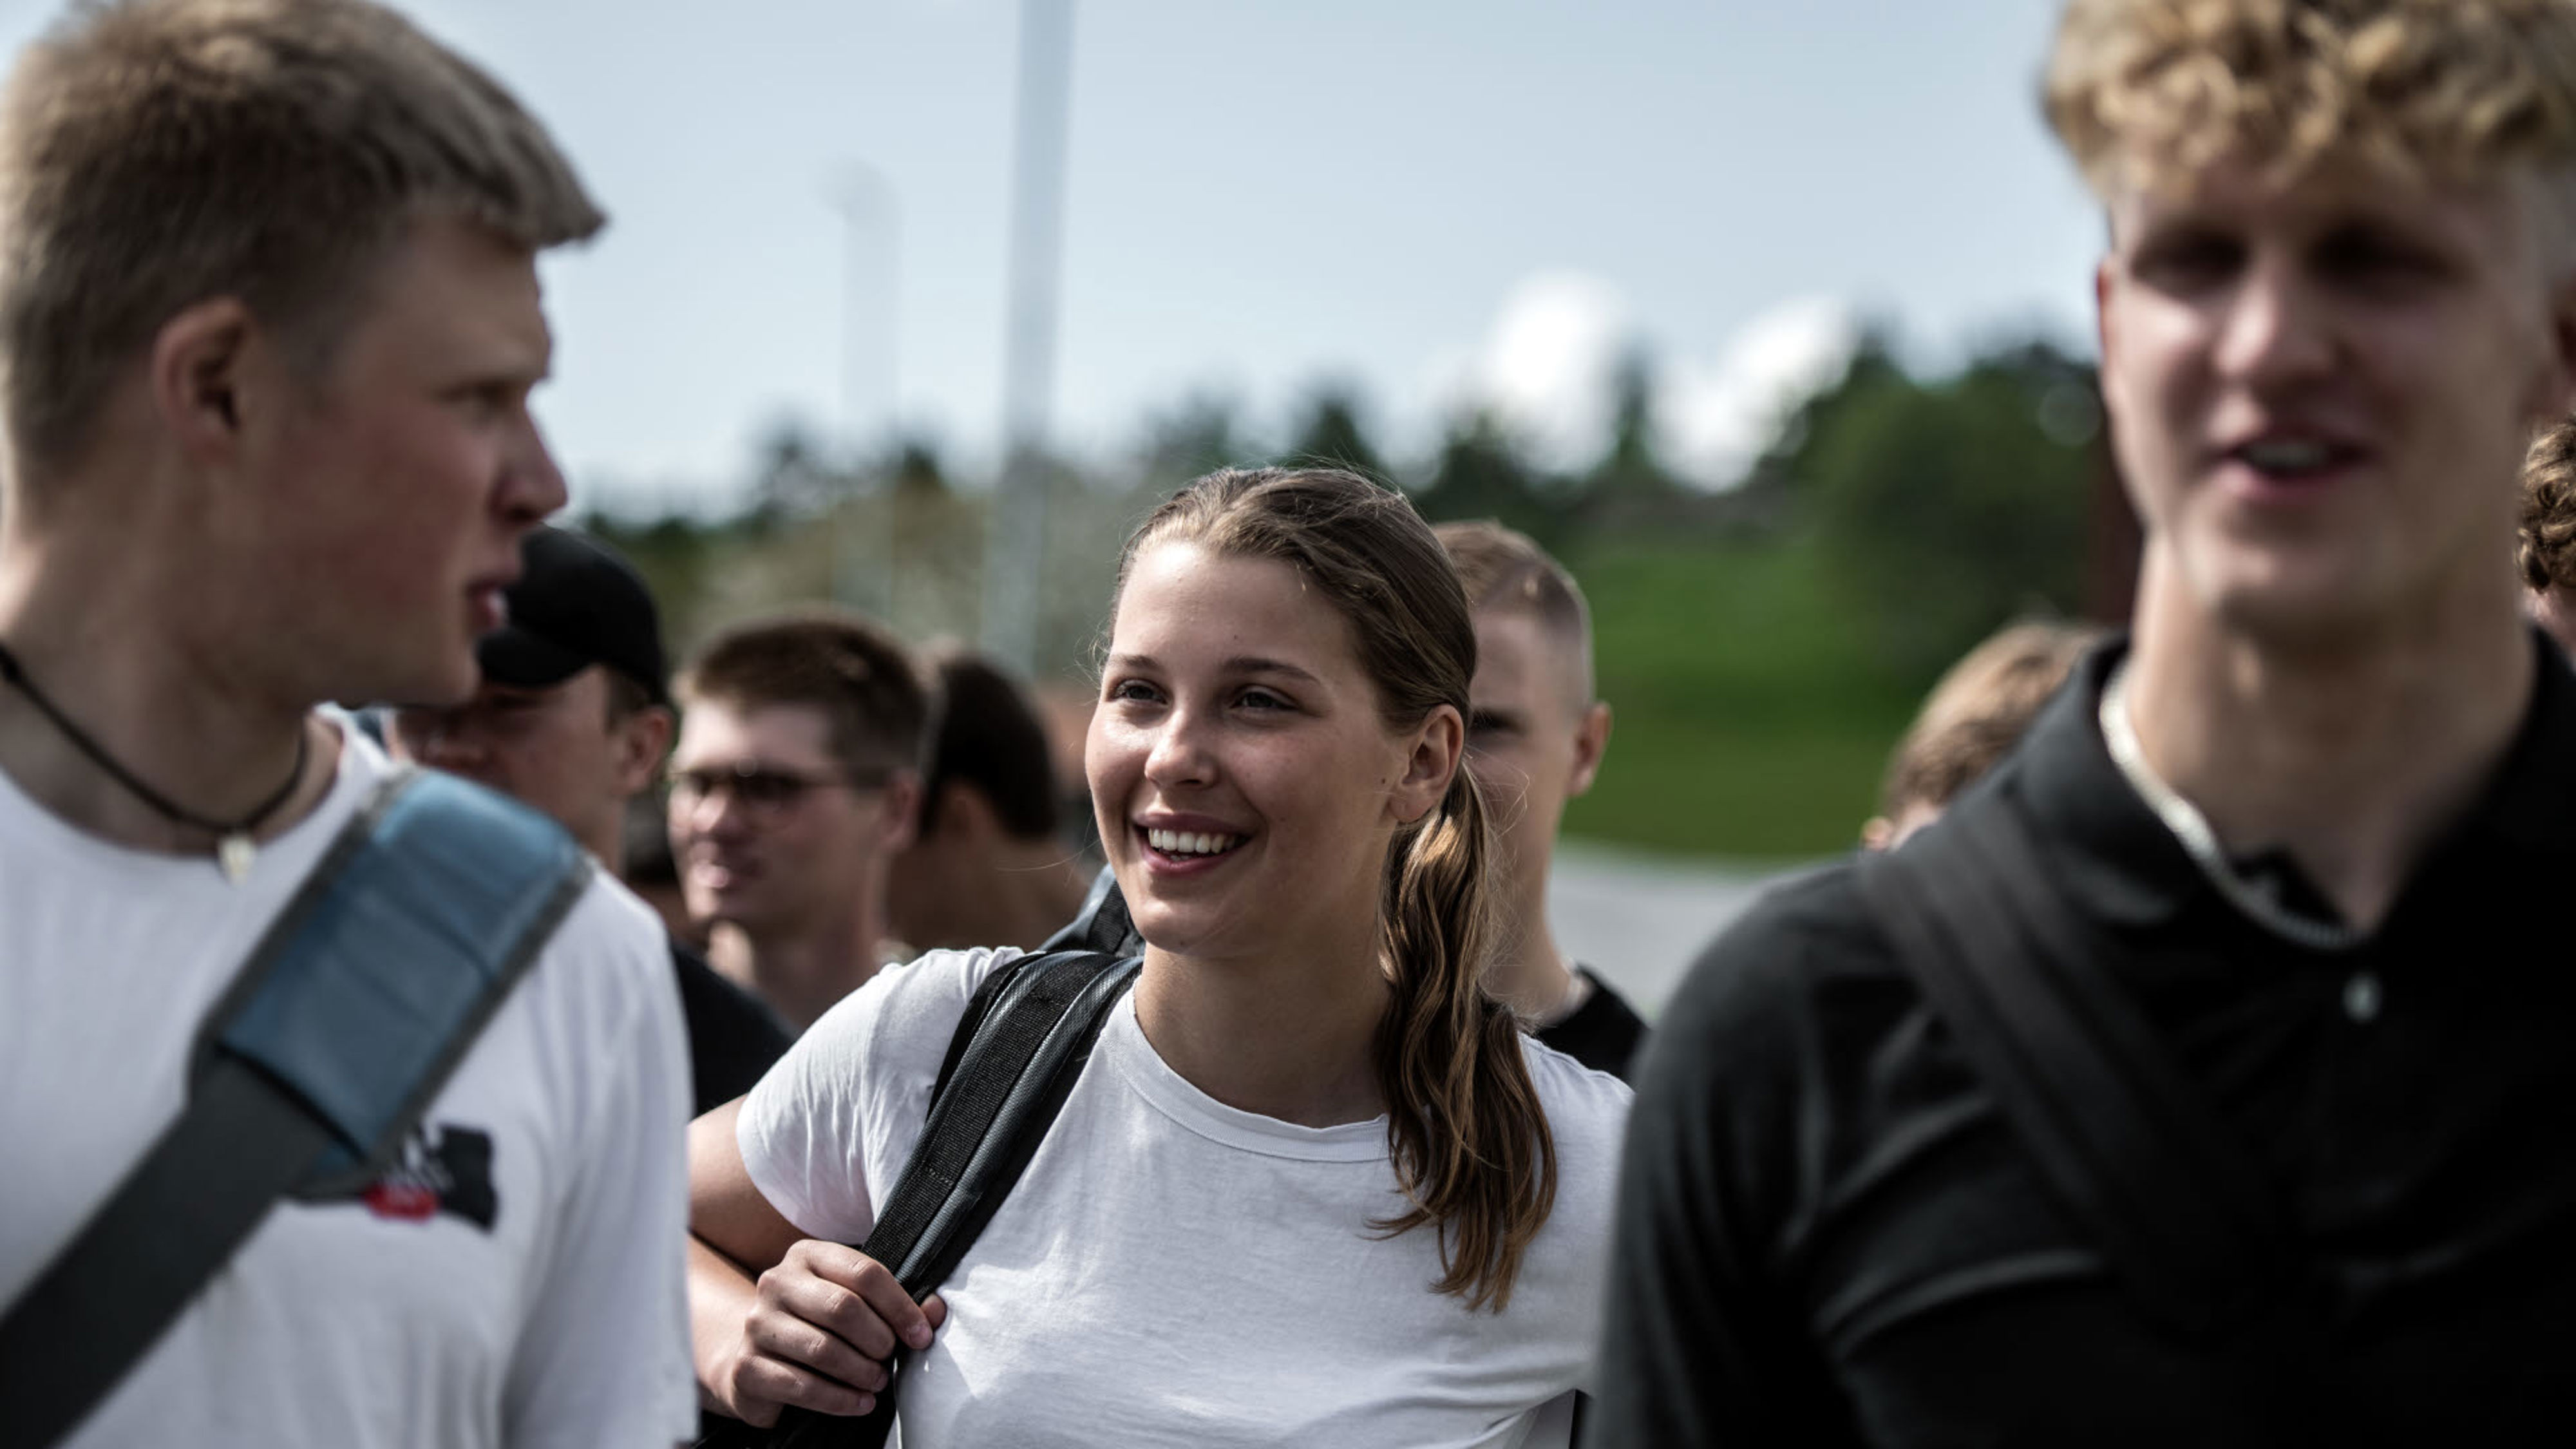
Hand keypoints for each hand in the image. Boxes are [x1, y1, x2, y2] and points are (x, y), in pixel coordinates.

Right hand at [699, 1240, 947, 1426]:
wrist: (755, 1358)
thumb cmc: (816, 1325)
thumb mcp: (852, 1303)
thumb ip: (894, 1303)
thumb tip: (936, 1311)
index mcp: (807, 1255)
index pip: (864, 1272)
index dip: (900, 1306)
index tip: (921, 1335)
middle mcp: (776, 1283)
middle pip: (843, 1308)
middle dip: (879, 1340)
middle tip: (891, 1359)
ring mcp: (756, 1324)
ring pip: (823, 1349)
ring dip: (861, 1371)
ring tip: (878, 1382)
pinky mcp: (746, 1368)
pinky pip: (801, 1386)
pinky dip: (839, 1399)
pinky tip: (860, 1403)